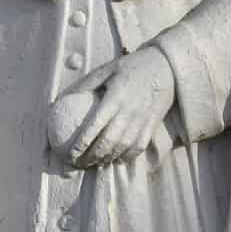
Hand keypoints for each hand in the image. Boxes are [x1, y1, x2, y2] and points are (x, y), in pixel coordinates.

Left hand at [60, 47, 174, 168]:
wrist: (166, 68)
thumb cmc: (132, 67)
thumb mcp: (108, 69)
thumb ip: (87, 84)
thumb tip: (63, 96)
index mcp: (115, 98)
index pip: (95, 126)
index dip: (82, 144)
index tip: (70, 154)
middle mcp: (128, 112)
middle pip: (108, 142)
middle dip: (92, 157)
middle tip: (79, 164)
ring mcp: (141, 121)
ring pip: (122, 148)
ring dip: (107, 159)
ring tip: (94, 164)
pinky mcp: (151, 125)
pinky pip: (138, 147)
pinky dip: (126, 157)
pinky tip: (116, 161)